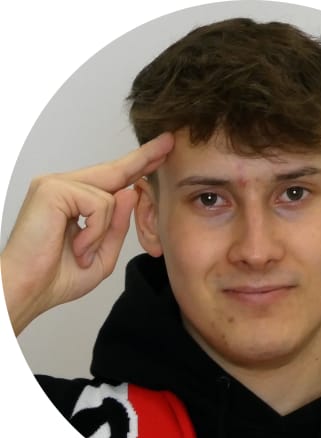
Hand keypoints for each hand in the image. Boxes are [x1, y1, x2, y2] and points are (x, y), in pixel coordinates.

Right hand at [0, 133, 173, 334]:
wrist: (29, 291)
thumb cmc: (58, 276)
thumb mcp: (102, 254)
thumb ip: (117, 226)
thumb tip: (129, 192)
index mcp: (77, 201)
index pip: (115, 179)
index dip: (139, 165)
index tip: (161, 151)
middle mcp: (66, 187)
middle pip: (115, 170)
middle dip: (145, 157)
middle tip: (168, 140)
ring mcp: (57, 185)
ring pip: (111, 196)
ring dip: (102, 233)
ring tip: (80, 252)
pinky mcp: (52, 189)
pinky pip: (99, 205)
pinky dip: (94, 232)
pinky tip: (77, 247)